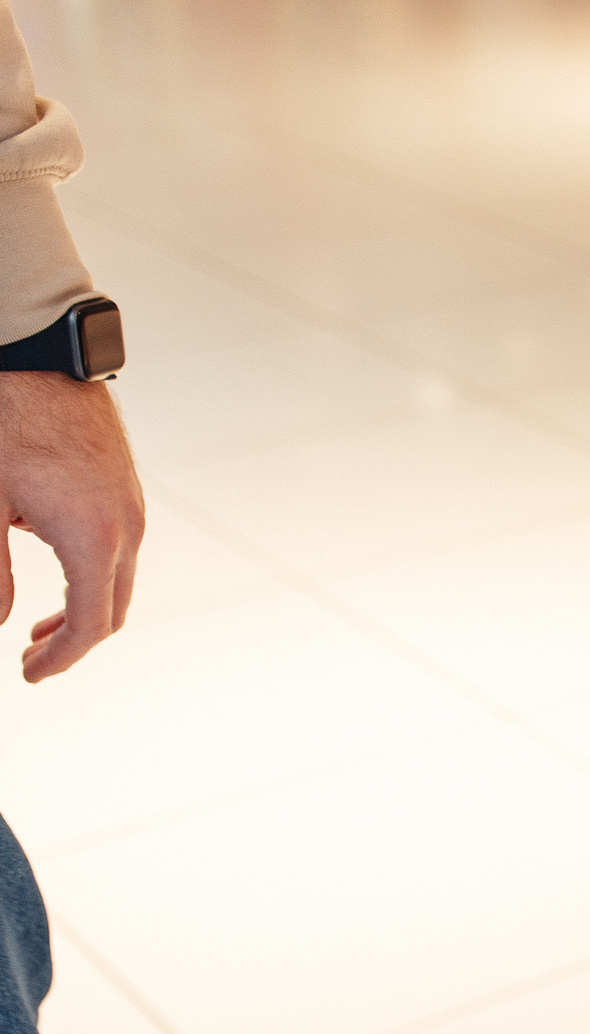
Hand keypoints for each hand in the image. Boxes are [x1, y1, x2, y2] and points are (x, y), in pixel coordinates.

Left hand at [0, 371, 144, 681]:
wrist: (40, 359)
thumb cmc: (8, 426)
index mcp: (93, 540)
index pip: (89, 625)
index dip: (60, 659)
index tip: (29, 674)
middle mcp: (126, 529)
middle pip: (112, 611)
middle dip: (73, 642)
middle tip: (32, 656)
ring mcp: (132, 507)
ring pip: (118, 581)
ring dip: (85, 608)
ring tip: (41, 621)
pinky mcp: (127, 490)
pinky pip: (120, 550)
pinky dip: (93, 575)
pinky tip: (55, 563)